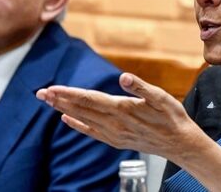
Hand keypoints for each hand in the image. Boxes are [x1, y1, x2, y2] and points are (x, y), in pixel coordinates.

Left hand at [36, 73, 198, 157]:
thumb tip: (124, 78)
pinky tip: (68, 120)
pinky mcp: (117, 140)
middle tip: (40, 93)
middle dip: (60, 100)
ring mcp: (114, 134)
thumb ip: (141, 87)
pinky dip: (78, 125)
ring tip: (49, 102)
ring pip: (84, 120)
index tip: (52, 88)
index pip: (90, 99)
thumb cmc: (172, 117)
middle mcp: (115, 123)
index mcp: (123, 109)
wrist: (180, 143)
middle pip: (82, 109)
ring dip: (65, 110)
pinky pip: (92, 132)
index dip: (69, 93)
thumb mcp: (162, 98)